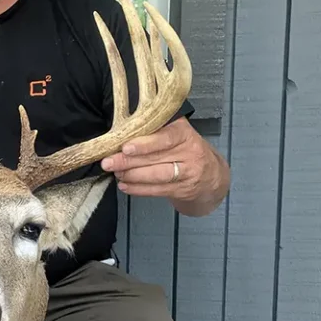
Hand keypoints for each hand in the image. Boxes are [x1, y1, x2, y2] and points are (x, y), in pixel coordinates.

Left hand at [100, 117, 228, 212]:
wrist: (212, 176)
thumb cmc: (186, 150)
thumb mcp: (177, 134)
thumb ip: (156, 130)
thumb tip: (122, 131)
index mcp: (185, 133)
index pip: (166, 136)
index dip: (145, 143)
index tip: (125, 147)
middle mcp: (190, 151)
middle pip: (156, 157)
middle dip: (128, 161)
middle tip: (108, 162)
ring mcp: (188, 172)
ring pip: (157, 175)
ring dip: (133, 175)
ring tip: (116, 173)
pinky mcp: (184, 190)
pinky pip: (158, 190)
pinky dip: (138, 189)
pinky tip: (125, 186)